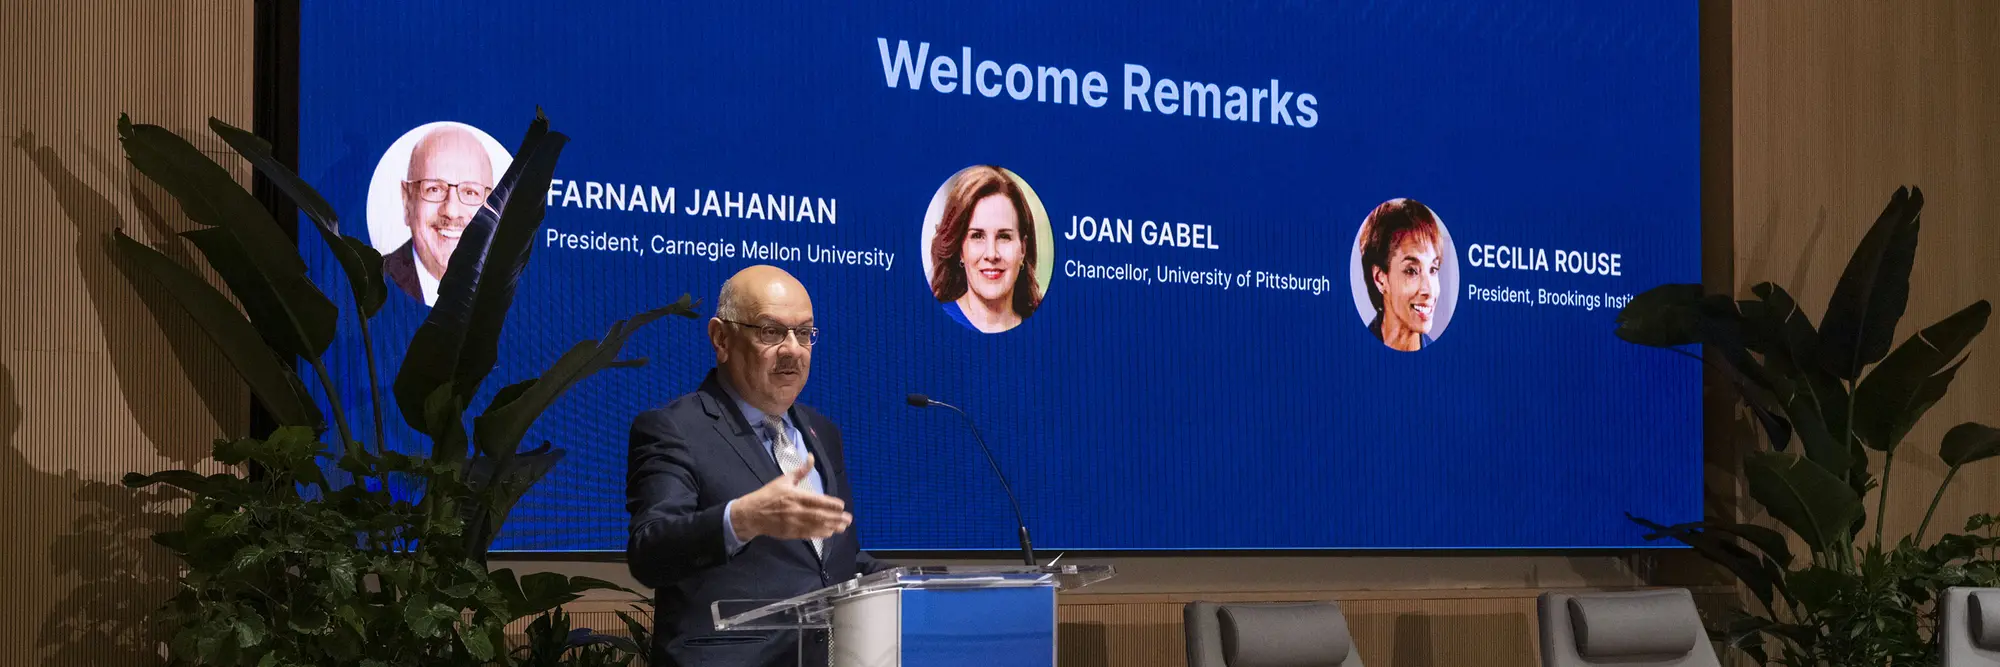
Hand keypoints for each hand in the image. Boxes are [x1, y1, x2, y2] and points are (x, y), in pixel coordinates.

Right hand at [729, 453, 850, 541]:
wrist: (752, 514)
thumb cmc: (769, 495)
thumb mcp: (783, 480)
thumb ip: (800, 471)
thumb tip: (812, 457)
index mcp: (795, 496)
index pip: (817, 501)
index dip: (830, 504)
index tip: (841, 505)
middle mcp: (796, 511)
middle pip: (820, 515)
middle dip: (836, 518)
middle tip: (848, 519)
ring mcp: (794, 523)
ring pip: (816, 526)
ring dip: (831, 527)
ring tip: (843, 527)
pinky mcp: (791, 533)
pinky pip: (809, 534)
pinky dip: (820, 534)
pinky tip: (829, 533)